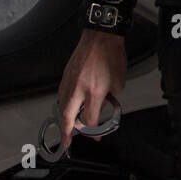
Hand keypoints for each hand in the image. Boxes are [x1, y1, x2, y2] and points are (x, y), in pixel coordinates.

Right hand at [55, 30, 126, 151]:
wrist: (100, 36)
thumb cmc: (111, 55)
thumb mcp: (119, 80)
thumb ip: (111, 96)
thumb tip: (105, 102)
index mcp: (94, 92)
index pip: (90, 119)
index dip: (93, 132)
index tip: (96, 137)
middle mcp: (79, 89)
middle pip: (68, 117)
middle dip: (67, 133)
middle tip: (66, 143)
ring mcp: (70, 82)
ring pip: (62, 106)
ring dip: (63, 119)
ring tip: (66, 129)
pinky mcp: (66, 76)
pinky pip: (61, 95)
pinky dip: (63, 105)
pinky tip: (66, 108)